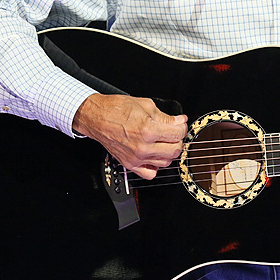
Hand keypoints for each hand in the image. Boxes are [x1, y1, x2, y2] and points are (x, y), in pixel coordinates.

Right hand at [72, 93, 187, 179]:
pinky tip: (153, 155)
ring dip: (168, 153)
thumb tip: (179, 121)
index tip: (180, 124)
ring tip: (163, 142)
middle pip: (175, 150)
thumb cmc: (116, 109)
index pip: (178, 133)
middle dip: (178, 140)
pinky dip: (155, 166)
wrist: (97, 117)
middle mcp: (143, 147)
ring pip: (165, 163)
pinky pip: (150, 173)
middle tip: (173, 133)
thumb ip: (165, 116)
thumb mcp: (145, 105)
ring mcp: (136, 158)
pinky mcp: (129, 164)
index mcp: (148, 130)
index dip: (182, 127)